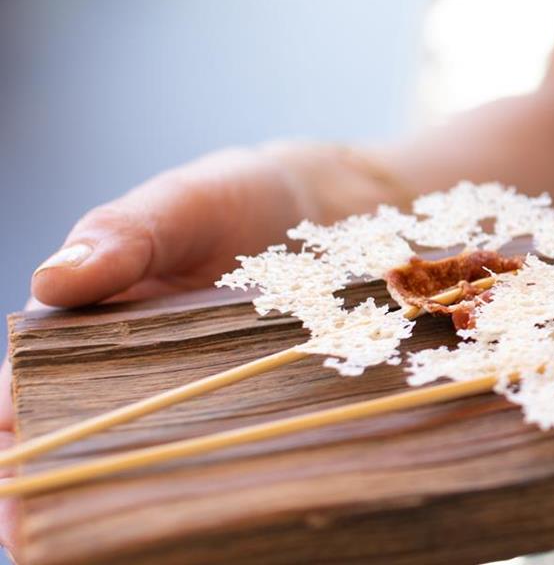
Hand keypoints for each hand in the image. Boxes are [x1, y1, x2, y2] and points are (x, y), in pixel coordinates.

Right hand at [2, 141, 394, 561]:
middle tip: (34, 533)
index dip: (16, 424)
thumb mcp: (184, 204)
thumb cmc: (240, 201)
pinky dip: (211, 496)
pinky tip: (212, 525)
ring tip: (105, 549)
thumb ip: (126, 233)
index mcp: (85, 327)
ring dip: (124, 507)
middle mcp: (127, 376)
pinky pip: (222, 464)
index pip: (29, 386)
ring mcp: (190, 403)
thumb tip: (53, 279)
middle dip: (53, 489)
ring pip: (144, 466)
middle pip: (74, 444)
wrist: (342, 210)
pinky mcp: (251, 417)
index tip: (11, 456)